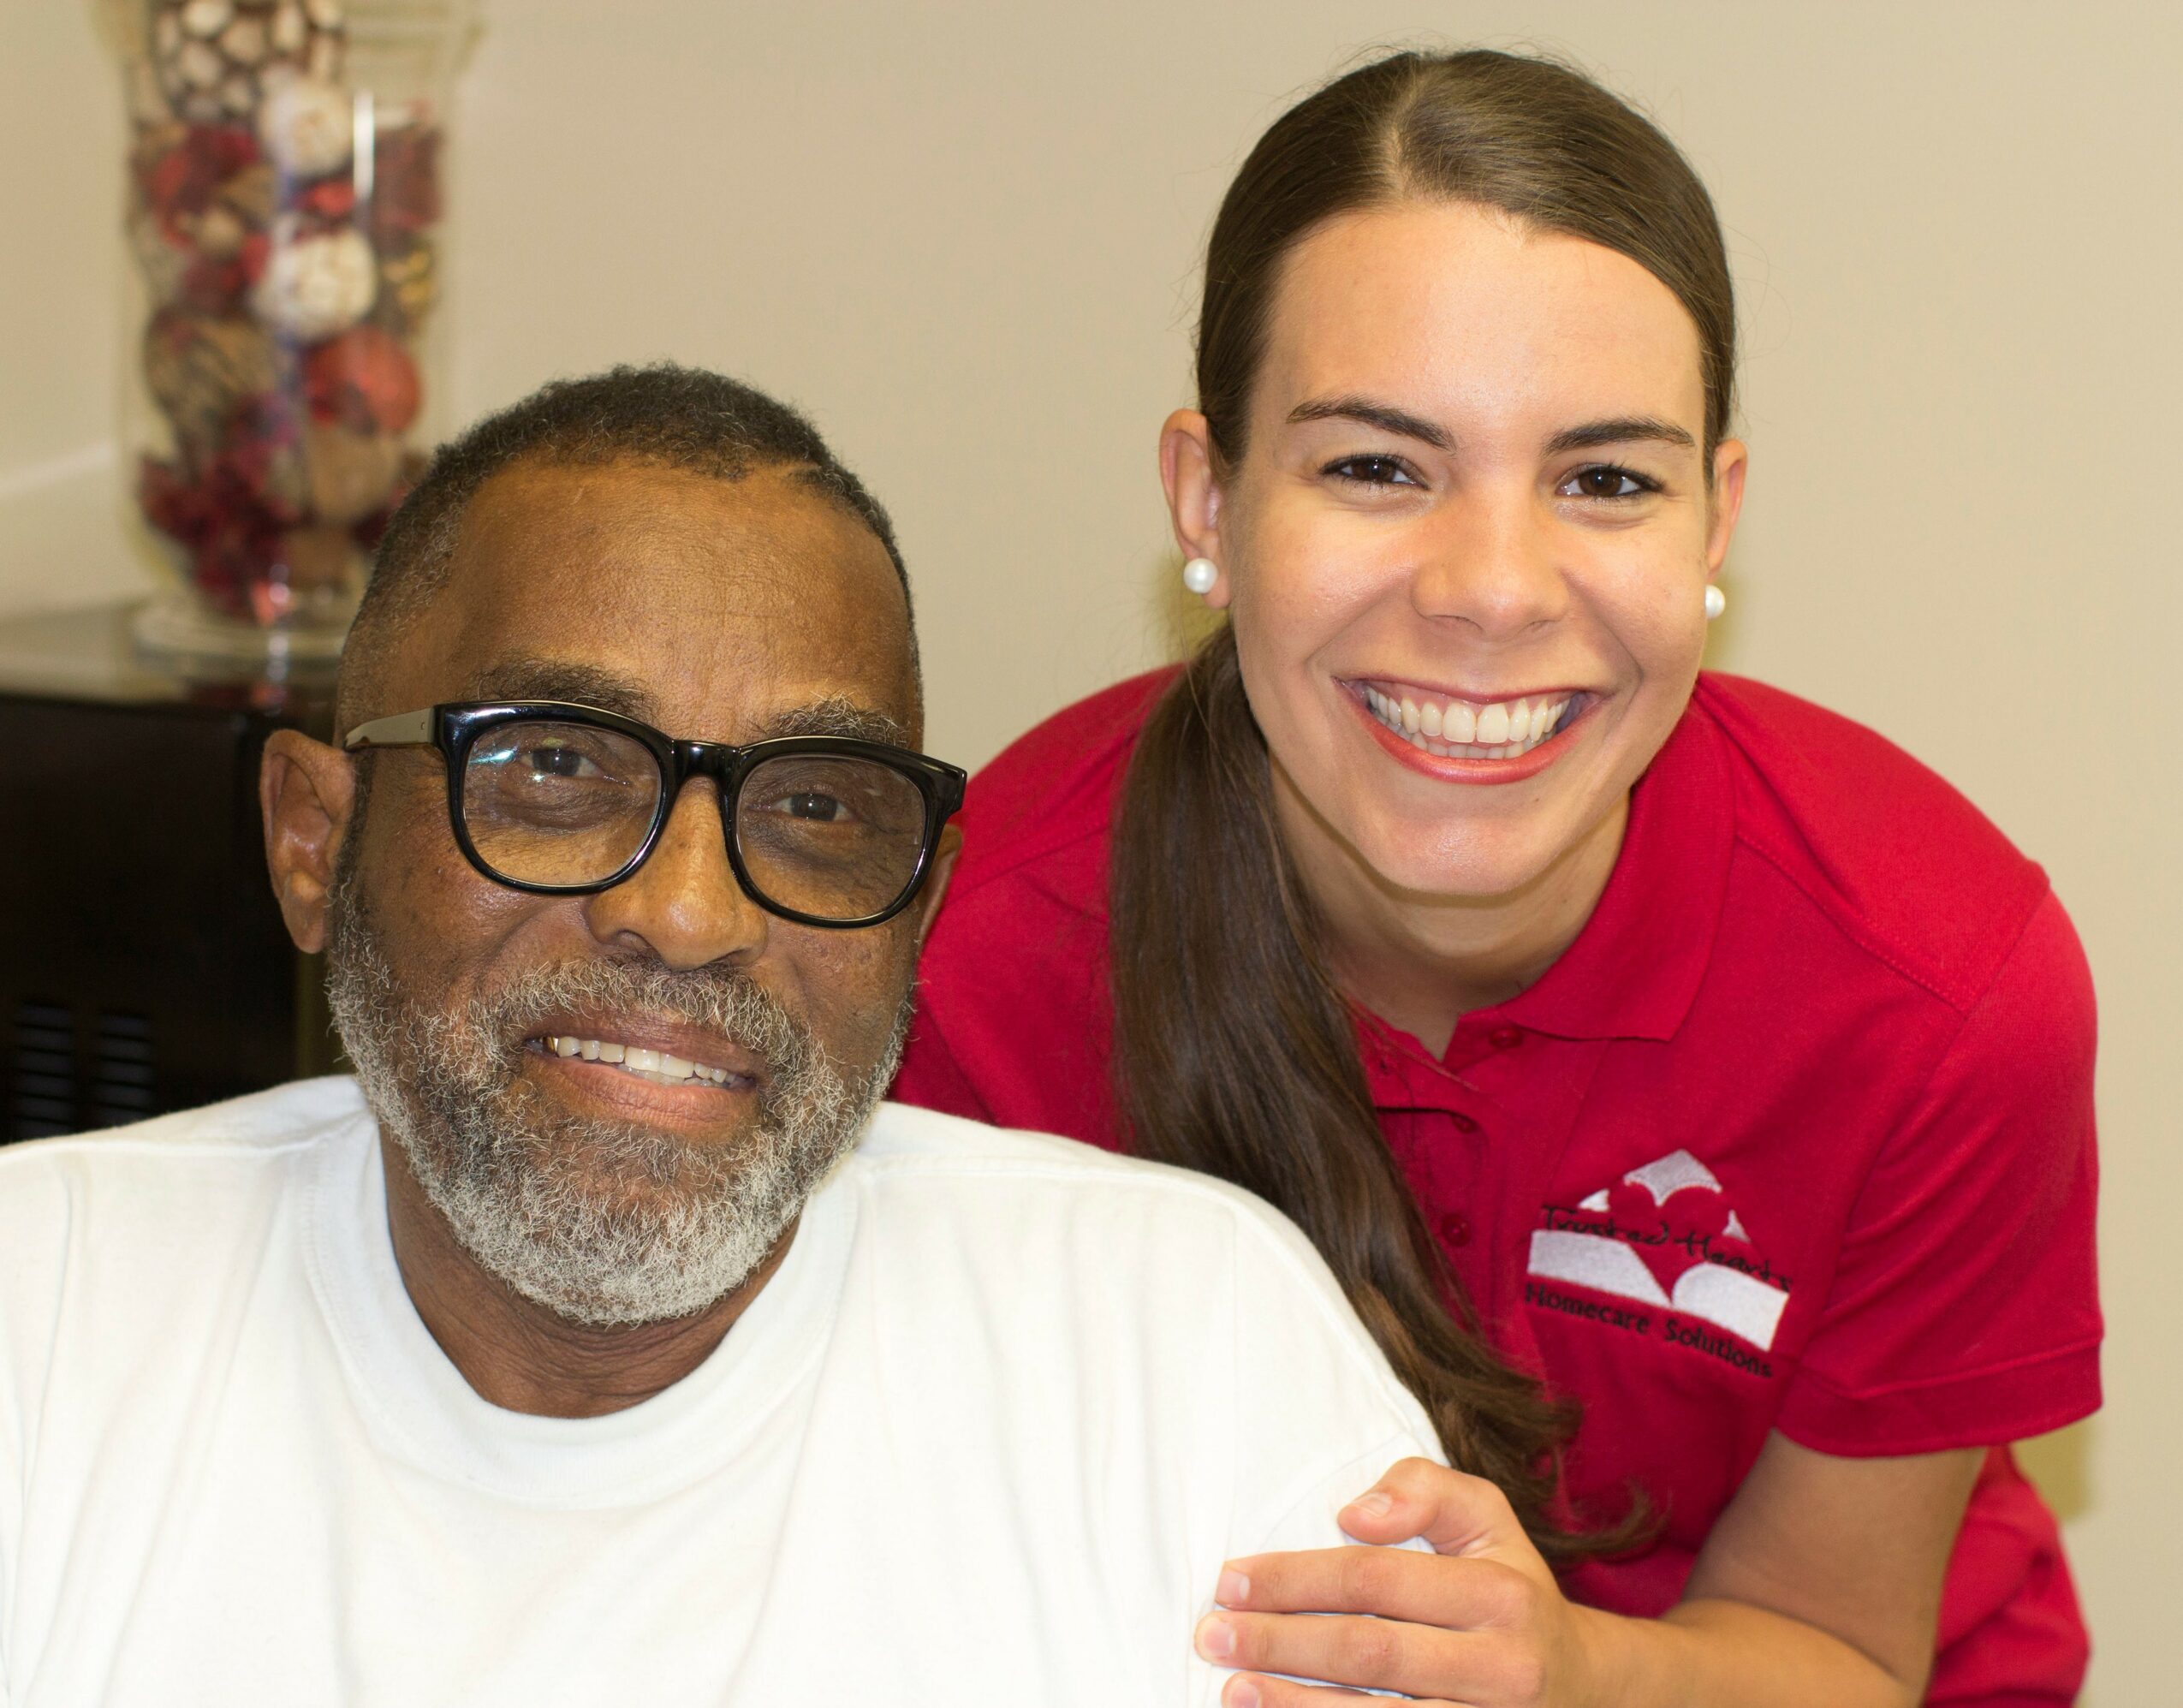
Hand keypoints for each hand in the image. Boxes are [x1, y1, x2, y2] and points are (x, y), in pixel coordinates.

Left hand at [1193, 1457, 1605, 1707]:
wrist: (1586, 1688)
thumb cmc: (1510, 1589)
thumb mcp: (1487, 1517)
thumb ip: (1424, 1490)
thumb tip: (1353, 1514)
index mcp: (1499, 1594)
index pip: (1375, 1580)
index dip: (1295, 1579)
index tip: (1231, 1578)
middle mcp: (1501, 1668)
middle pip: (1369, 1652)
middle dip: (1279, 1643)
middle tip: (1211, 1634)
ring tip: (1231, 1691)